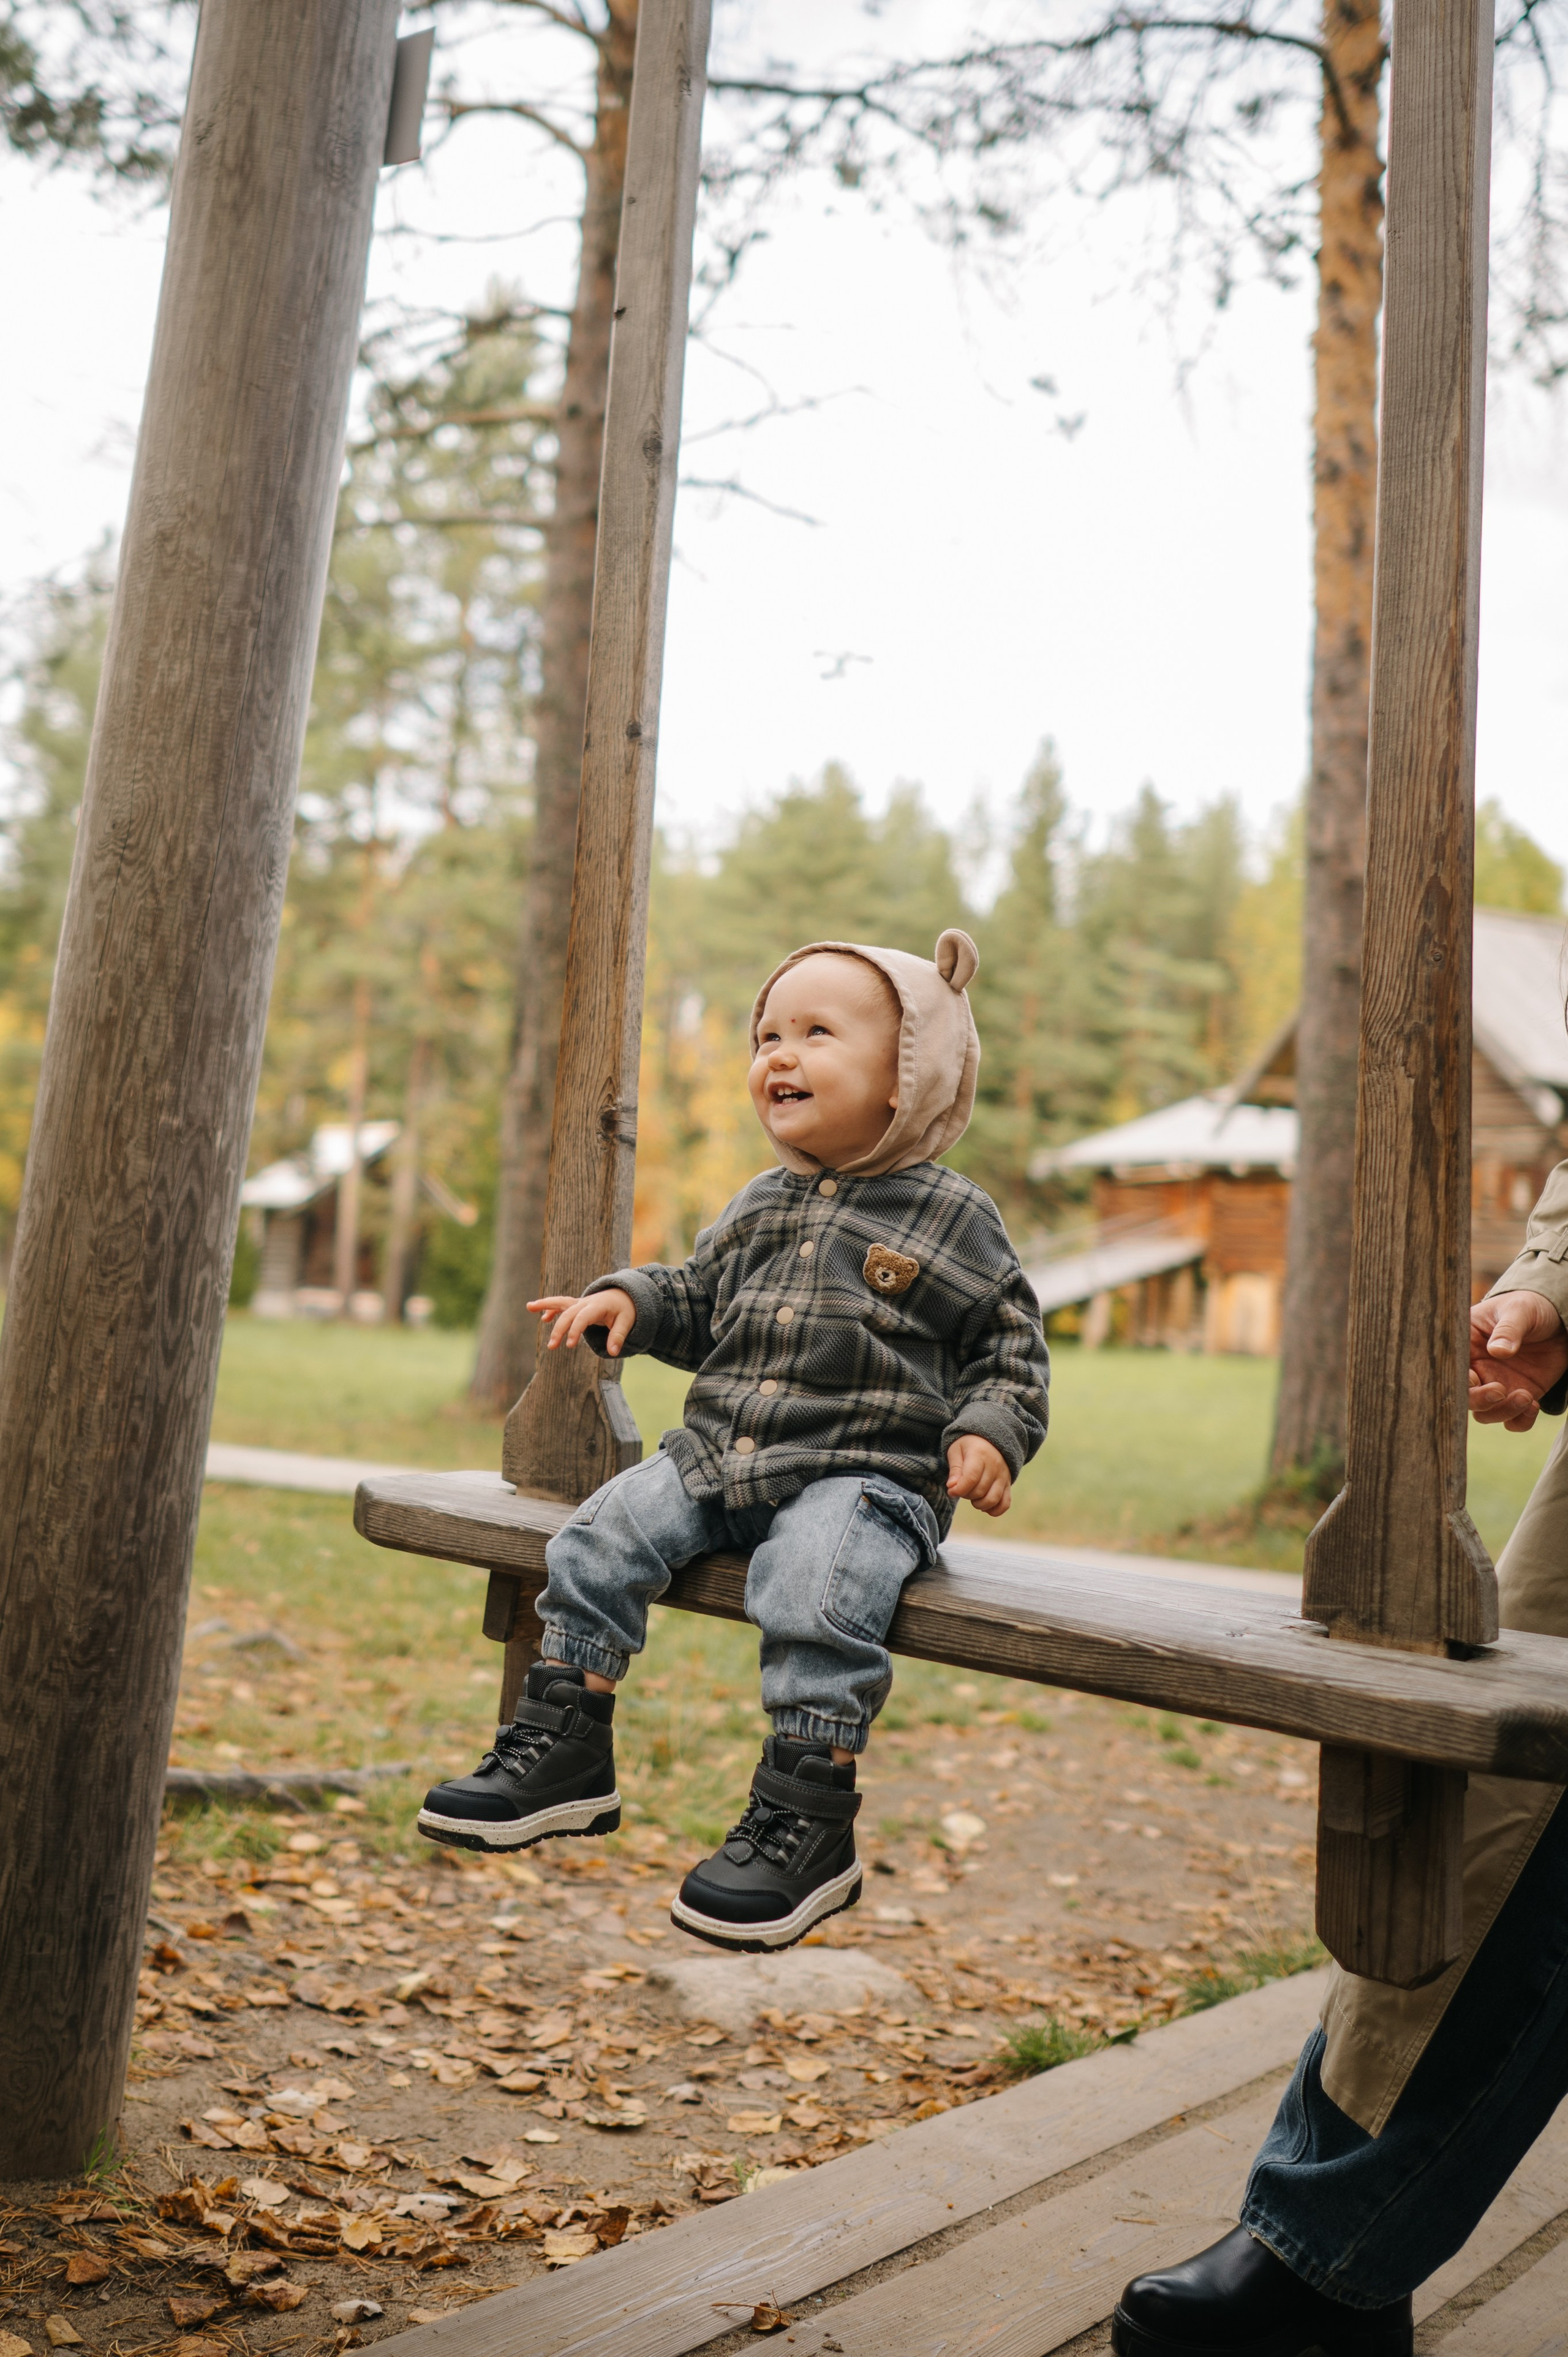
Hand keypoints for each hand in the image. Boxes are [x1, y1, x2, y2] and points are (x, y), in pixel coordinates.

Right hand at [529, 1289, 637, 1357]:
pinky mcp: (578, 1305)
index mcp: (597, 1305)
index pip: (583, 1317)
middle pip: (569, 1313)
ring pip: (561, 1302)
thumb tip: (613, 1352)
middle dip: (559, 1328)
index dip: (575, 1330)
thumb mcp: (627, 1321)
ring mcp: (580, 1302)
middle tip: (552, 1346)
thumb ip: (618, 1336)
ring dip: (545, 1304)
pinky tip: (543, 1318)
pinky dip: (551, 1308)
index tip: (570, 1345)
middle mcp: (586, 1302)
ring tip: (529, 1306)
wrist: (625, 1296)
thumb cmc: (625, 1309)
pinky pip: (562, 1305)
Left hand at [946, 1434, 1011, 1516]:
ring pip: (992, 1499)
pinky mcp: (1008, 1485)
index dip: (959, 1489)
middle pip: (980, 1491)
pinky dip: (994, 1510)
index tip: (951, 1491)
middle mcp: (994, 1467)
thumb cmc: (969, 1446)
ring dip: (978, 1504)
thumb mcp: (957, 1451)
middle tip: (961, 1488)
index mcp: (980, 1455)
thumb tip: (952, 1487)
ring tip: (972, 1497)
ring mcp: (1003, 1476)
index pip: (971, 1478)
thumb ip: (954, 1469)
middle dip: (966, 1495)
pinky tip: (984, 1506)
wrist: (991, 1440)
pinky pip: (1005, 1503)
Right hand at [1469, 1289, 1567, 1430]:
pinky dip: (1520, 1421)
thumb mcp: (1520, 1310)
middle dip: (1479, 1401)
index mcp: (1465, 1345)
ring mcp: (1496, 1384)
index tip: (1475, 1378)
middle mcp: (1476, 1368)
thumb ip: (1508, 1328)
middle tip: (1499, 1391)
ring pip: (1485, 1414)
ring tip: (1526, 1396)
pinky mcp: (1517, 1395)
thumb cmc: (1530, 1307)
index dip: (1458, 1379)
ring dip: (1503, 1411)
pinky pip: (1512, 1421)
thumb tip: (1498, 1351)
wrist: (1557, 1320)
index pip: (1451, 1368)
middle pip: (1464, 1396)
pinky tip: (1533, 1405)